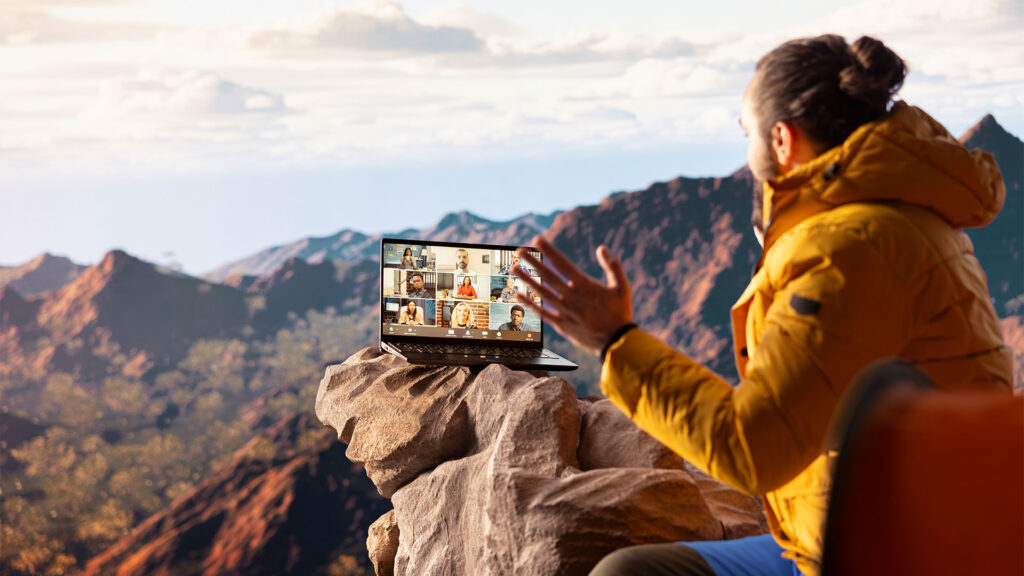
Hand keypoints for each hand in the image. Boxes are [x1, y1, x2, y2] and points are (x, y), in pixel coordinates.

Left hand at [512, 236, 632, 355]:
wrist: (617, 342)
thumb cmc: (620, 313)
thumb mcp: (622, 287)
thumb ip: (612, 266)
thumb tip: (602, 248)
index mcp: (585, 285)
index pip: (562, 264)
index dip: (549, 251)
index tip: (538, 240)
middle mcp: (572, 297)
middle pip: (548, 276)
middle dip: (533, 262)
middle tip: (519, 251)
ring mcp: (565, 311)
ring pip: (541, 292)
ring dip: (527, 279)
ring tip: (514, 268)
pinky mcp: (561, 325)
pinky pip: (542, 313)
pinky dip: (530, 303)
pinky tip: (518, 294)